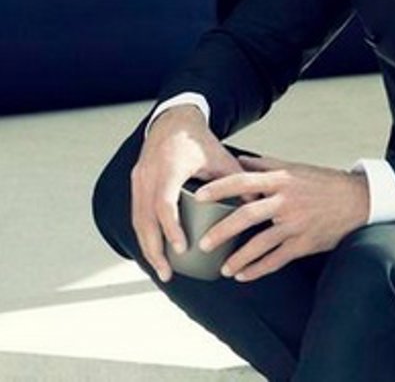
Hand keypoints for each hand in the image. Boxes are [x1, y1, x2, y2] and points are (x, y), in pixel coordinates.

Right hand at [130, 105, 246, 282]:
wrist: (174, 121)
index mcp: (169, 168)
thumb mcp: (221, 158)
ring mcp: (138, 179)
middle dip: (155, 250)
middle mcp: (149, 174)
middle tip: (168, 273)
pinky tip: (154, 251)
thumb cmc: (198, 140)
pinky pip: (136, 214)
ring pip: (137, 220)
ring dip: (147, 247)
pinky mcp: (135, 183)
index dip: (171, 228)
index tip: (181, 248)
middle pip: (145, 219)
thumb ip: (237, 181)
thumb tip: (258, 205)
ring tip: (162, 270)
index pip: (165, 203)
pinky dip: (144, 235)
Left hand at [194, 155, 370, 282]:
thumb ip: (267, 166)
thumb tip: (240, 161)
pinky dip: (258, 269)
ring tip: (224, 268)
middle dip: (222, 230)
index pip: (244, 181)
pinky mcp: (305, 244)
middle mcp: (287, 202)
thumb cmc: (325, 183)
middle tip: (204, 242)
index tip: (199, 196)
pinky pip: (277, 260)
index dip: (219, 188)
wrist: (359, 200)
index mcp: (282, 181)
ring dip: (239, 258)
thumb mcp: (296, 169)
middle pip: (247, 216)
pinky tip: (244, 275)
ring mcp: (296, 225)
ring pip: (261, 244)